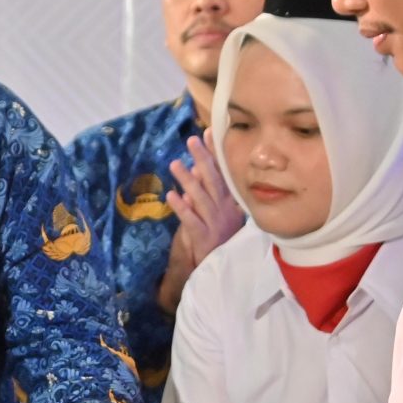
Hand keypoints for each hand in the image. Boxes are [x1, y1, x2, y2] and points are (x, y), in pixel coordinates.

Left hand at [156, 137, 247, 312]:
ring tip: (174, 164)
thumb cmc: (218, 239)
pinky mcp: (204, 237)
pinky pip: (191, 220)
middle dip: (203, 159)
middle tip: (191, 140)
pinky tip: (171, 196)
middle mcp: (225, 210)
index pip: (223, 172)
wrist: (221, 271)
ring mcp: (215, 223)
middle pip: (213, 180)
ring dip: (187, 180)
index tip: (209, 131)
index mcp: (230, 202)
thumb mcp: (216, 213)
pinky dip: (181, 208)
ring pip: (200, 198)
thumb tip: (195, 168)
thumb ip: (205, 191)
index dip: (216, 152)